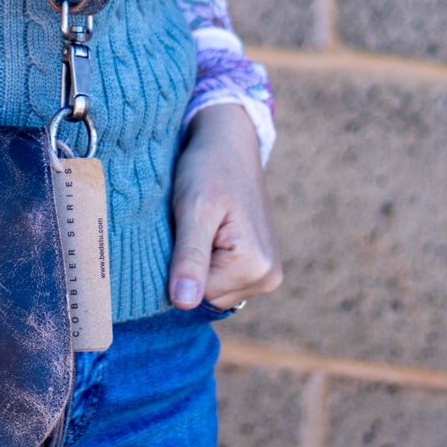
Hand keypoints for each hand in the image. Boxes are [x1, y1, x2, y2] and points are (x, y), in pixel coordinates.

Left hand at [169, 102, 281, 311]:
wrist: (229, 143)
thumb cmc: (208, 169)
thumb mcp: (193, 209)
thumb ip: (190, 257)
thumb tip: (184, 302)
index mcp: (256, 267)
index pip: (196, 295)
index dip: (178, 265)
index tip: (183, 229)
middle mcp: (268, 278)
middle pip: (206, 296)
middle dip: (189, 264)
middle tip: (191, 224)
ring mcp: (265, 274)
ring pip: (210, 289)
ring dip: (197, 262)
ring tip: (201, 226)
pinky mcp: (257, 266)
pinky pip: (220, 278)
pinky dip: (206, 259)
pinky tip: (208, 232)